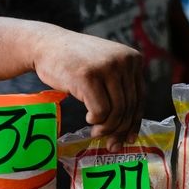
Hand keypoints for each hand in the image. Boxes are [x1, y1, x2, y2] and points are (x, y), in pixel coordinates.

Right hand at [33, 29, 143, 151]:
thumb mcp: (105, 68)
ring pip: (116, 111)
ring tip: (95, 131)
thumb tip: (128, 128)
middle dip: (119, 130)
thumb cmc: (75, 62)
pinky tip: (89, 118)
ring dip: (106, 127)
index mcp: (133, 58)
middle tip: (110, 143)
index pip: (140, 97)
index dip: (134, 122)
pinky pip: (101, 111)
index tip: (128, 138)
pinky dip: (96, 120)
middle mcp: (124, 61)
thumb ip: (119, 87)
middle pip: (128, 107)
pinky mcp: (89, 77)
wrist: (47, 45)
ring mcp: (107, 67)